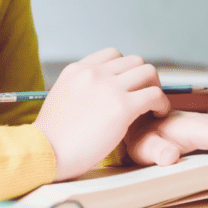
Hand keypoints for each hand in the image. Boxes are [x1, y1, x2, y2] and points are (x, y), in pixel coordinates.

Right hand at [32, 48, 169, 180]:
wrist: (45, 152)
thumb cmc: (52, 138)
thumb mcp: (61, 99)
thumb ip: (80, 90)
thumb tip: (94, 95)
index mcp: (78, 70)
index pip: (113, 55)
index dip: (126, 70)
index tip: (129, 87)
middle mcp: (94, 73)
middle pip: (134, 61)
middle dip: (145, 78)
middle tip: (146, 98)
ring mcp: (109, 88)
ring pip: (148, 73)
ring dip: (155, 88)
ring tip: (154, 107)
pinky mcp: (122, 107)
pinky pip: (154, 95)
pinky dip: (161, 104)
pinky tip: (157, 115)